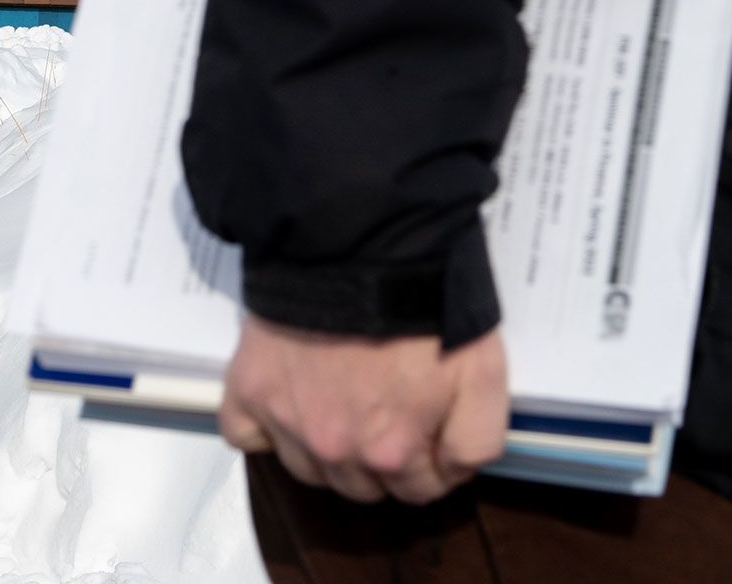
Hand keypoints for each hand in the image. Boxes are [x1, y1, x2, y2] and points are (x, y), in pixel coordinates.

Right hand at [216, 315, 508, 504]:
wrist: (360, 240)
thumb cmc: (423, 301)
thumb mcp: (484, 370)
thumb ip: (477, 438)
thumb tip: (454, 471)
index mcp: (391, 452)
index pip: (418, 490)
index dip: (433, 460)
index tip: (433, 425)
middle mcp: (334, 449)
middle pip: (363, 485)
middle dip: (383, 458)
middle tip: (390, 404)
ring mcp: (286, 422)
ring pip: (310, 470)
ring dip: (329, 448)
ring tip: (344, 396)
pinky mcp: (249, 390)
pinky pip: (247, 437)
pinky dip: (266, 430)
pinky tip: (290, 401)